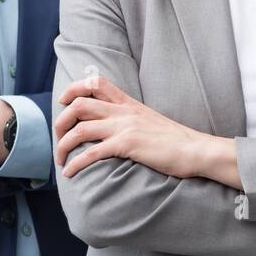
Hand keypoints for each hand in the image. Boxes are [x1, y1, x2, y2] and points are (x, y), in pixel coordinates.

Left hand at [55, 75, 215, 179]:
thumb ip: (131, 118)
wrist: (196, 150)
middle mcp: (123, 111)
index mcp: (129, 103)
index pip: (96, 82)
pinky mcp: (128, 145)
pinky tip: (71, 173)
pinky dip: (76, 163)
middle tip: (59, 140)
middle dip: (61, 122)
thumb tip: (114, 126)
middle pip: (79, 105)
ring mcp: (125, 127)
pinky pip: (92, 152)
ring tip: (61, 161)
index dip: (74, 89)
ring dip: (63, 146)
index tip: (64, 101)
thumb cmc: (175, 140)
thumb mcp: (149, 120)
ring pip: (80, 128)